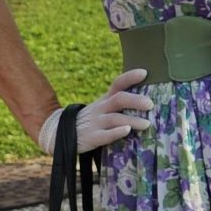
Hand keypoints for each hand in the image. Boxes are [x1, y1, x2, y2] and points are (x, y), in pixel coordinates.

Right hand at [37, 71, 152, 155]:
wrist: (60, 134)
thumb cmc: (90, 121)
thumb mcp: (102, 109)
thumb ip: (119, 105)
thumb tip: (148, 102)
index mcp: (105, 100)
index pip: (117, 84)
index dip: (130, 77)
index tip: (145, 73)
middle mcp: (100, 109)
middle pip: (118, 99)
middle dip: (135, 100)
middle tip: (151, 104)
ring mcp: (95, 123)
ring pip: (114, 118)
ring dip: (131, 120)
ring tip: (147, 124)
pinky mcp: (91, 137)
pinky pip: (104, 135)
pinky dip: (116, 132)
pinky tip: (126, 131)